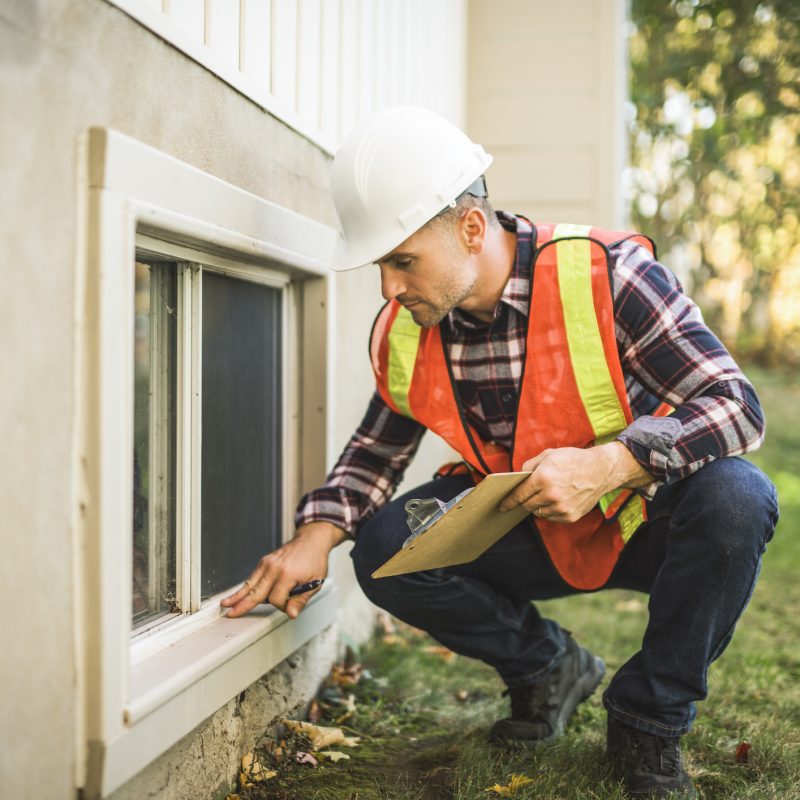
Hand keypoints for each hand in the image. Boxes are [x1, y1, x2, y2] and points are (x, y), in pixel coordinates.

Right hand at [220, 521, 346, 618]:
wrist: (311, 540)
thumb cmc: (314, 561)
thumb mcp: (315, 582)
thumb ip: (301, 600)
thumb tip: (290, 614)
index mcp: (288, 574)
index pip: (276, 600)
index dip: (282, 606)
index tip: (290, 605)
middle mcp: (274, 568)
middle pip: (257, 592)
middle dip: (243, 605)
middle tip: (231, 614)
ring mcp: (267, 563)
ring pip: (250, 584)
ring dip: (238, 596)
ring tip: (225, 605)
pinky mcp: (264, 562)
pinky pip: (253, 577)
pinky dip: (244, 587)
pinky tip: (236, 595)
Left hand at [498, 443, 652, 521]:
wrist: (601, 470)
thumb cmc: (573, 459)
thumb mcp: (549, 455)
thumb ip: (529, 465)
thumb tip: (518, 478)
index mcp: (543, 477)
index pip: (519, 494)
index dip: (509, 501)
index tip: (502, 506)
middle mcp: (551, 494)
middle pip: (527, 505)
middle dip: (524, 501)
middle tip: (525, 496)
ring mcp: (562, 507)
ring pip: (539, 512)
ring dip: (538, 505)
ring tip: (547, 494)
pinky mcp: (571, 516)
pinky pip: (551, 517)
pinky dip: (550, 511)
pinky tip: (557, 500)